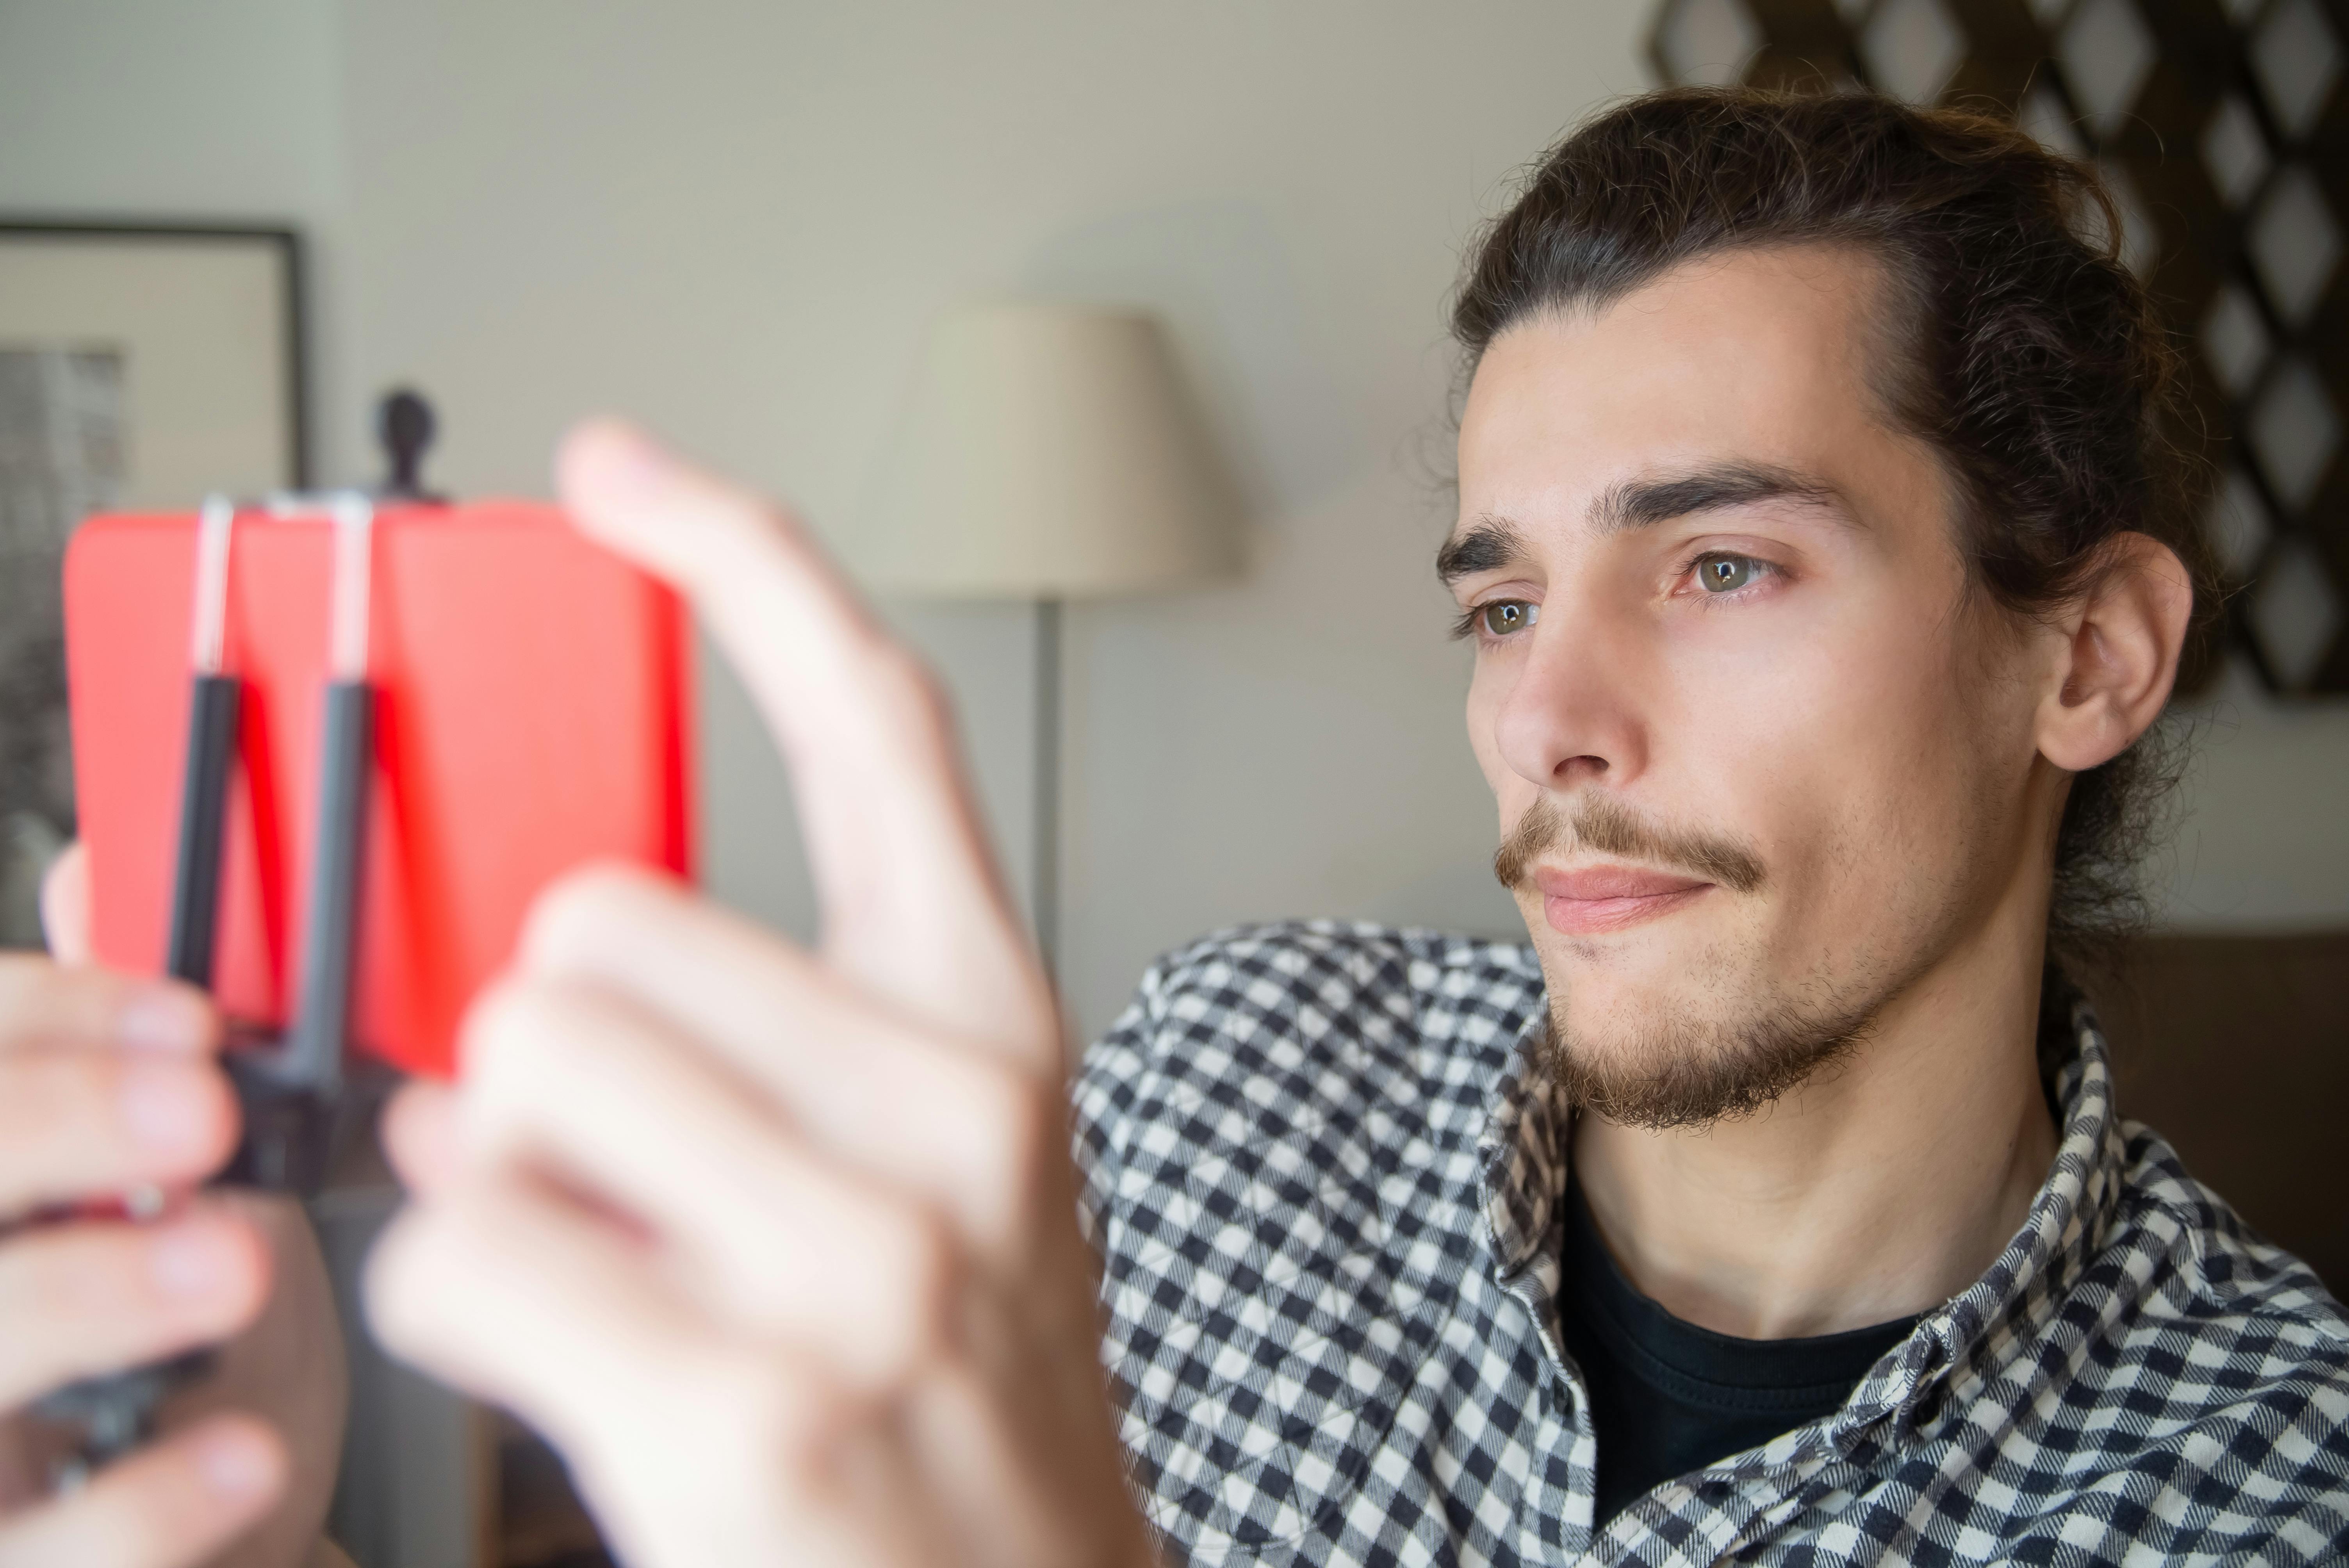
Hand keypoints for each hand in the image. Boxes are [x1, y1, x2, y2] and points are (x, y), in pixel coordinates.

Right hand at [0, 848, 347, 1567]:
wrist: (157, 1539)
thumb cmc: (131, 1350)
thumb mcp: (107, 1192)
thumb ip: (89, 1062)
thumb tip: (95, 881)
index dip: (44, 1021)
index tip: (190, 1023)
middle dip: (43, 1129)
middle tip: (198, 1118)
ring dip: (83, 1295)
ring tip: (232, 1261)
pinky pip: (33, 1561)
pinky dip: (137, 1512)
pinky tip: (241, 1453)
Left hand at [365, 422, 1150, 1567]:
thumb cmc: (951, 1381)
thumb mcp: (923, 1160)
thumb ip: (772, 1027)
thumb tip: (530, 961)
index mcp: (991, 1022)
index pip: (876, 724)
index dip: (743, 560)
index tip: (620, 470)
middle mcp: (954, 1108)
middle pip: (593, 923)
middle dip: (546, 1038)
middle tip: (619, 1157)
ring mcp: (862, 1254)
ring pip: (507, 1067)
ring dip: (494, 1165)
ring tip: (603, 1259)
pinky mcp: (746, 1396)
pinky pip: (461, 1241)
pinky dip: (463, 1295)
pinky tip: (571, 1350)